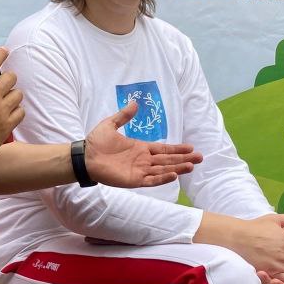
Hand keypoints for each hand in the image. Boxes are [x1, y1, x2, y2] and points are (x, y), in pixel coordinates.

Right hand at [0, 47, 22, 165]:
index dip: (0, 53)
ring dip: (12, 94)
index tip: (4, 51)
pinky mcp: (6, 126)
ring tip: (4, 100)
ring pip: (18, 93)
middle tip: (2, 84)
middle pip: (11, 77)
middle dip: (7, 78)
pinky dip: (16, 110)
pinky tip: (7, 112)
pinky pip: (21, 111)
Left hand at [83, 100, 201, 187]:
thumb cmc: (96, 142)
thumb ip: (124, 115)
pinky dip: (162, 178)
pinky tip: (174, 175)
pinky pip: (151, 180)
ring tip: (191, 166)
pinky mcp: (133, 180)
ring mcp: (139, 171)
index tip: (191, 147)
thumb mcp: (111, 124)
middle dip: (183, 159)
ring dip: (177, 168)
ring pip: (163, 170)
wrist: (84, 157)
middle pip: (168, 160)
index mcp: (140, 148)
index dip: (177, 149)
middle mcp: (143, 160)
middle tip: (200, 158)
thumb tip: (135, 102)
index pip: (163, 149)